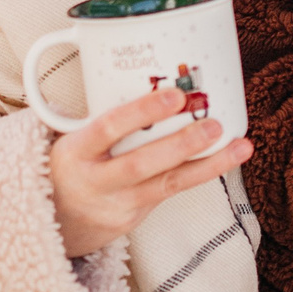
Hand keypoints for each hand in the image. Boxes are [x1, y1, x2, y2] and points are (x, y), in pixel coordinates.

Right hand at [50, 88, 250, 258]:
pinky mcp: (134, 217)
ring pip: (166, 184)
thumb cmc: (70, 165)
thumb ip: (100, 115)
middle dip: (181, 144)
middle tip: (214, 124)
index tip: (173, 95)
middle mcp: (94, 181)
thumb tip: (145, 69)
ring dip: (206, 164)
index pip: (107, 128)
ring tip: (239, 145)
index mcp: (73, 151)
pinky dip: (201, 174)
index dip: (141, 113)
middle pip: (141, 163)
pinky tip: (227, 160)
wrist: (53, 222)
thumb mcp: (69, 139)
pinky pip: (171, 192)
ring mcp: (116, 203)